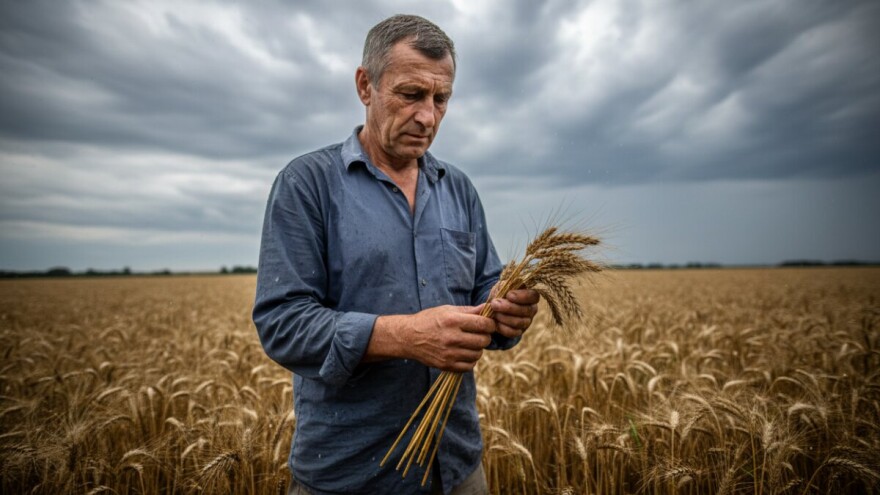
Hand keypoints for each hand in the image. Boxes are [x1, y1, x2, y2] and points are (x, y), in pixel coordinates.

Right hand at [370, 305, 495, 371]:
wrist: (408, 337)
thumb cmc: (429, 320)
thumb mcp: (447, 310)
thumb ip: (469, 310)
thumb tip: (488, 308)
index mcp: (453, 321)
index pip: (484, 324)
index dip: (490, 324)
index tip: (487, 324)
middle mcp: (451, 338)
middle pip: (483, 340)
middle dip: (485, 336)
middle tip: (479, 334)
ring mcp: (449, 354)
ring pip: (478, 354)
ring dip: (477, 348)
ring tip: (470, 343)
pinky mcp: (446, 365)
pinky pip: (469, 366)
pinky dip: (470, 360)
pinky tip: (464, 353)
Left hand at [489, 289, 539, 338]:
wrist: (496, 307)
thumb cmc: (501, 294)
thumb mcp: (502, 286)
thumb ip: (504, 287)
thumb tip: (503, 293)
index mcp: (530, 295)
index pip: (533, 296)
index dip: (522, 297)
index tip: (508, 295)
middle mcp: (532, 309)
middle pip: (526, 310)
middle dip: (508, 307)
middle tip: (494, 304)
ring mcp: (527, 321)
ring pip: (519, 322)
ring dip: (504, 317)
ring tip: (494, 313)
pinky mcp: (519, 331)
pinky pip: (514, 332)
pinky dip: (503, 328)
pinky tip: (495, 322)